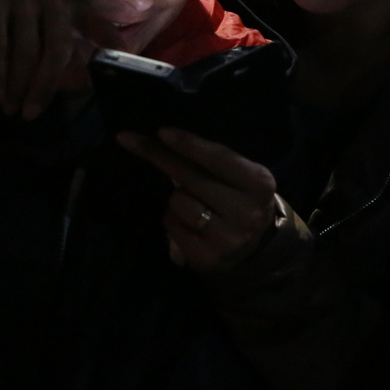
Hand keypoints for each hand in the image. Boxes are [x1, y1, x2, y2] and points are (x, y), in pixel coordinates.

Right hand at [0, 0, 120, 119]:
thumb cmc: (26, 52)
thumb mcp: (56, 63)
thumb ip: (78, 73)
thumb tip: (100, 87)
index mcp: (75, 10)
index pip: (100, 27)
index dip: (112, 46)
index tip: (117, 73)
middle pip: (58, 46)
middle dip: (45, 84)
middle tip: (32, 114)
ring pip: (25, 50)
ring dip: (17, 86)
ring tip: (11, 110)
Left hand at [118, 128, 279, 273]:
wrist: (254, 250)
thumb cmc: (240, 200)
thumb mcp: (241, 177)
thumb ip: (214, 162)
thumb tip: (166, 139)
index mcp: (259, 184)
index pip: (218, 159)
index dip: (188, 144)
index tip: (161, 132)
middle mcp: (245, 211)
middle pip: (191, 177)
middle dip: (159, 157)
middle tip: (130, 140)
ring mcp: (226, 237)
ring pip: (177, 201)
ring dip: (174, 198)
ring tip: (189, 202)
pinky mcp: (206, 257)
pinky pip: (170, 225)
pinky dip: (170, 218)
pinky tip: (184, 222)